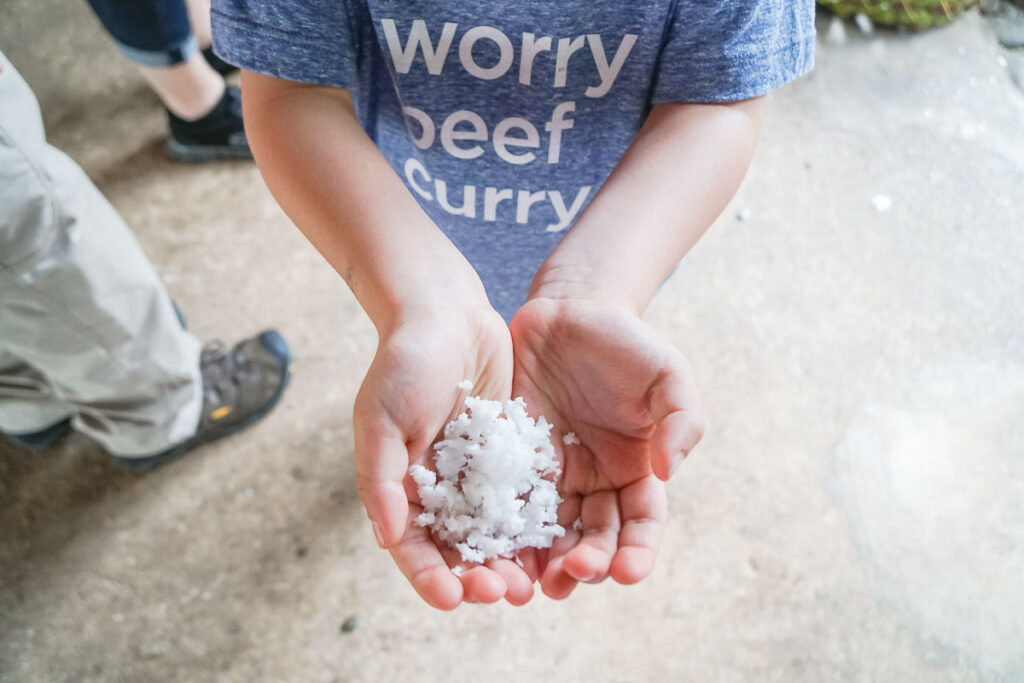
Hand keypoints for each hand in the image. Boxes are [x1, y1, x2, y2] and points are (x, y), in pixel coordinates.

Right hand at [353, 304, 536, 608]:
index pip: (413, 548)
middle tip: (507, 593)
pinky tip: (557, 542)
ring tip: (535, 582)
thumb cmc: (404, 362)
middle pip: (458, 548)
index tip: (453, 598)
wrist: (446, 313)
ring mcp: (475, 474)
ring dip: (511, 560)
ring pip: (494, 532)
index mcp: (400, 487)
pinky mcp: (508, 454)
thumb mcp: (382, 418)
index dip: (430, 577)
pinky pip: (522, 498)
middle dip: (480, 576)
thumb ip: (382, 477)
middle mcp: (438, 489)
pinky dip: (535, 525)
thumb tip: (388, 538)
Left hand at [509, 297, 705, 597]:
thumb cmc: (626, 341)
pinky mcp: (511, 462)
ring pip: (549, 533)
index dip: (637, 550)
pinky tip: (494, 552)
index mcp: (635, 471)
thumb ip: (680, 420)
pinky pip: (505, 503)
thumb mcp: (668, 374)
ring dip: (544, 563)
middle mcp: (593, 483)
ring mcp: (551, 476)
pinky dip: (503, 533)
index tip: (628, 571)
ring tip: (536, 584)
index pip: (641, 522)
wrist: (568, 310)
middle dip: (587, 563)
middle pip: (593, 537)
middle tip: (574, 576)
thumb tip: (669, 471)